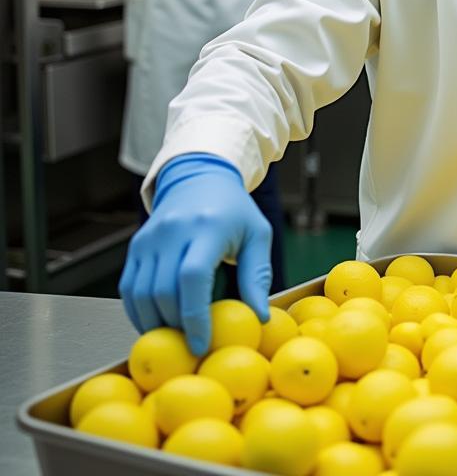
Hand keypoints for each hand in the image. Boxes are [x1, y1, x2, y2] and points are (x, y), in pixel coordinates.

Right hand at [119, 153, 271, 355]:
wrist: (199, 177)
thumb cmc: (234, 211)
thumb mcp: (257, 235)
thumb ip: (258, 276)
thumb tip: (261, 319)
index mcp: (208, 227)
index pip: (193, 276)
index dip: (195, 315)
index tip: (202, 344)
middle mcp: (173, 231)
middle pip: (163, 291)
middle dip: (176, 325)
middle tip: (192, 345)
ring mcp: (150, 238)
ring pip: (141, 294)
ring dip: (156, 323)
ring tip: (178, 336)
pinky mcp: (136, 247)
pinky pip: (129, 289)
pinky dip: (139, 313)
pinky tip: (158, 323)